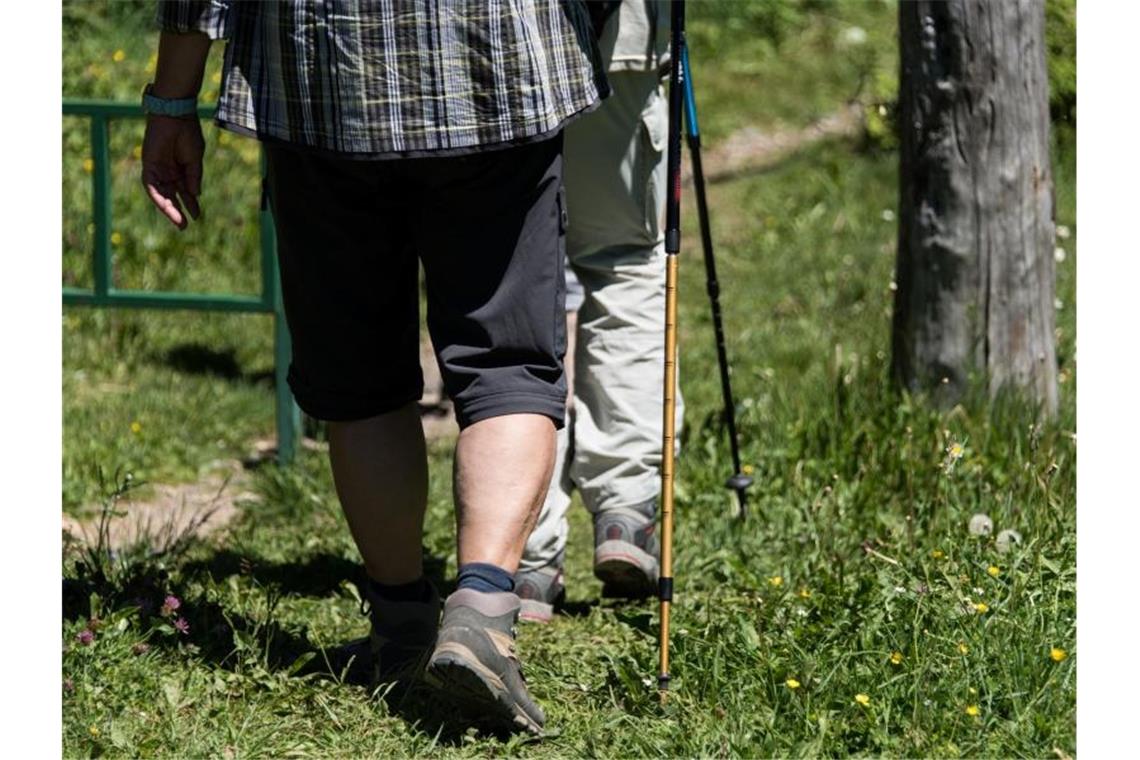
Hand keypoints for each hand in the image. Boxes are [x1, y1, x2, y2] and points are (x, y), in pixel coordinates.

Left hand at [141, 115, 204, 229]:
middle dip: (178, 211)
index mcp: (181, 169)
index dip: (191, 204)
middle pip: (172, 196)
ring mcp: (158, 169)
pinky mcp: (149, 165)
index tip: (197, 216)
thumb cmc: (187, 133)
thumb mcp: (195, 159)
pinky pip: (151, 186)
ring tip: (178, 221)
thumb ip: (193, 176)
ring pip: (162, 194)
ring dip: (169, 209)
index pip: (185, 191)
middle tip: (184, 226)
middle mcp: (168, 171)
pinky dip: (158, 197)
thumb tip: (195, 194)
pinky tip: (166, 207)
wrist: (175, 115)